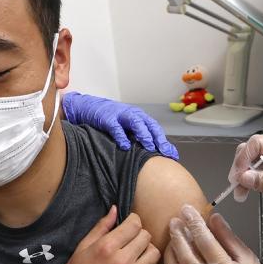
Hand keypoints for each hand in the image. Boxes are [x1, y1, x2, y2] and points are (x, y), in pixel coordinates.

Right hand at [47, 207, 160, 263]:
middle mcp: (121, 262)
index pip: (135, 224)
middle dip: (139, 234)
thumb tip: (116, 209)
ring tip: (136, 253)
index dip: (133, 220)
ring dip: (147, 250)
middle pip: (146, 236)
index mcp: (106, 248)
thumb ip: (101, 227)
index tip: (129, 225)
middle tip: (131, 240)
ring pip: (154, 253)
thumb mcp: (82, 247)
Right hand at [62, 92, 178, 159]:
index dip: (165, 142)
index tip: (173, 156)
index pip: (156, 129)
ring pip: (136, 123)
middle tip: (166, 153)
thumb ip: (137, 138)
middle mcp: (133, 114)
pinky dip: (121, 136)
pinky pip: (116, 127)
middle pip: (150, 126)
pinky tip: (125, 146)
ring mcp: (120, 115)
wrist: (89, 107)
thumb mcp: (126, 127)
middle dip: (159, 139)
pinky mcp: (107, 118)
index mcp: (140, 117)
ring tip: (150, 147)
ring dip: (144, 135)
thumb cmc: (111, 120)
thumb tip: (152, 155)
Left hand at [163, 205, 262, 263]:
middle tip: (174, 221)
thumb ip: (229, 238)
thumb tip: (214, 218)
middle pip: (185, 253)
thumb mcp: (247, 258)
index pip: (205, 240)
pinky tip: (171, 263)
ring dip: (170, 251)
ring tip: (172, 239)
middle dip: (177, 233)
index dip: (194, 222)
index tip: (187, 210)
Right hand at [228, 135, 262, 225]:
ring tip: (239, 193)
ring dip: (242, 176)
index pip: (258, 143)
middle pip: (250, 149)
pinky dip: (247, 181)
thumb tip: (244, 178)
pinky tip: (243, 192)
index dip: (244, 157)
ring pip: (249, 160)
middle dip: (240, 166)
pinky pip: (253, 170)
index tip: (238, 175)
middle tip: (235, 184)